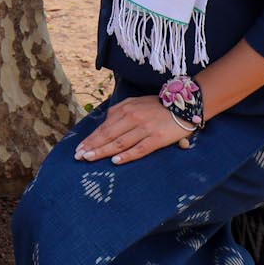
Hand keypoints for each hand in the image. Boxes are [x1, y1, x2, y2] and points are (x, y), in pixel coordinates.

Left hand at [75, 96, 193, 163]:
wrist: (184, 104)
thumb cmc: (158, 106)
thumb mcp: (136, 103)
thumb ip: (120, 112)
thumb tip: (105, 124)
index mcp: (126, 108)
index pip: (104, 127)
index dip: (90, 138)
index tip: (79, 148)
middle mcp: (133, 118)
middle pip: (108, 135)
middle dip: (91, 146)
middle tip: (78, 156)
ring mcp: (144, 128)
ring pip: (119, 142)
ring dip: (102, 151)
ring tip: (89, 158)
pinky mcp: (156, 138)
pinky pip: (139, 149)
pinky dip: (126, 155)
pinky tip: (115, 161)